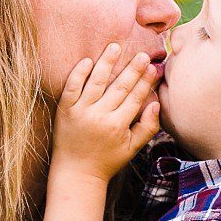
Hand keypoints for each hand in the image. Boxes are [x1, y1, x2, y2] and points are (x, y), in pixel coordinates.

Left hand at [52, 42, 159, 182]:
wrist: (76, 174)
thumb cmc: (107, 161)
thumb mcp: (132, 149)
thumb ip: (147, 127)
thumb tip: (156, 103)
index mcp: (118, 126)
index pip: (135, 98)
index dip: (146, 81)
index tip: (154, 67)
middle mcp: (99, 117)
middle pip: (119, 87)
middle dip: (132, 69)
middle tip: (143, 54)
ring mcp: (80, 112)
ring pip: (96, 82)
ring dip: (106, 63)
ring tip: (114, 46)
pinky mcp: (64, 110)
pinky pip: (71, 87)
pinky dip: (79, 73)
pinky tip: (87, 60)